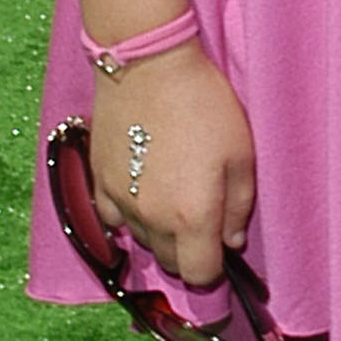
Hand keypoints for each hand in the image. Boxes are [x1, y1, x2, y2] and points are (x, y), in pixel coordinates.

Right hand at [90, 45, 257, 293]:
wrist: (149, 64)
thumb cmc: (204, 105)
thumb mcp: (241, 153)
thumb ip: (239, 206)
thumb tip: (232, 241)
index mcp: (192, 217)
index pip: (200, 275)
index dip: (214, 267)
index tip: (220, 245)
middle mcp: (152, 220)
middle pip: (170, 263)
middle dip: (189, 251)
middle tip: (202, 215)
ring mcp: (120, 202)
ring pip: (142, 242)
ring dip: (160, 233)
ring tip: (173, 194)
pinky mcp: (98, 182)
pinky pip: (112, 220)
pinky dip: (128, 216)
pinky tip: (143, 191)